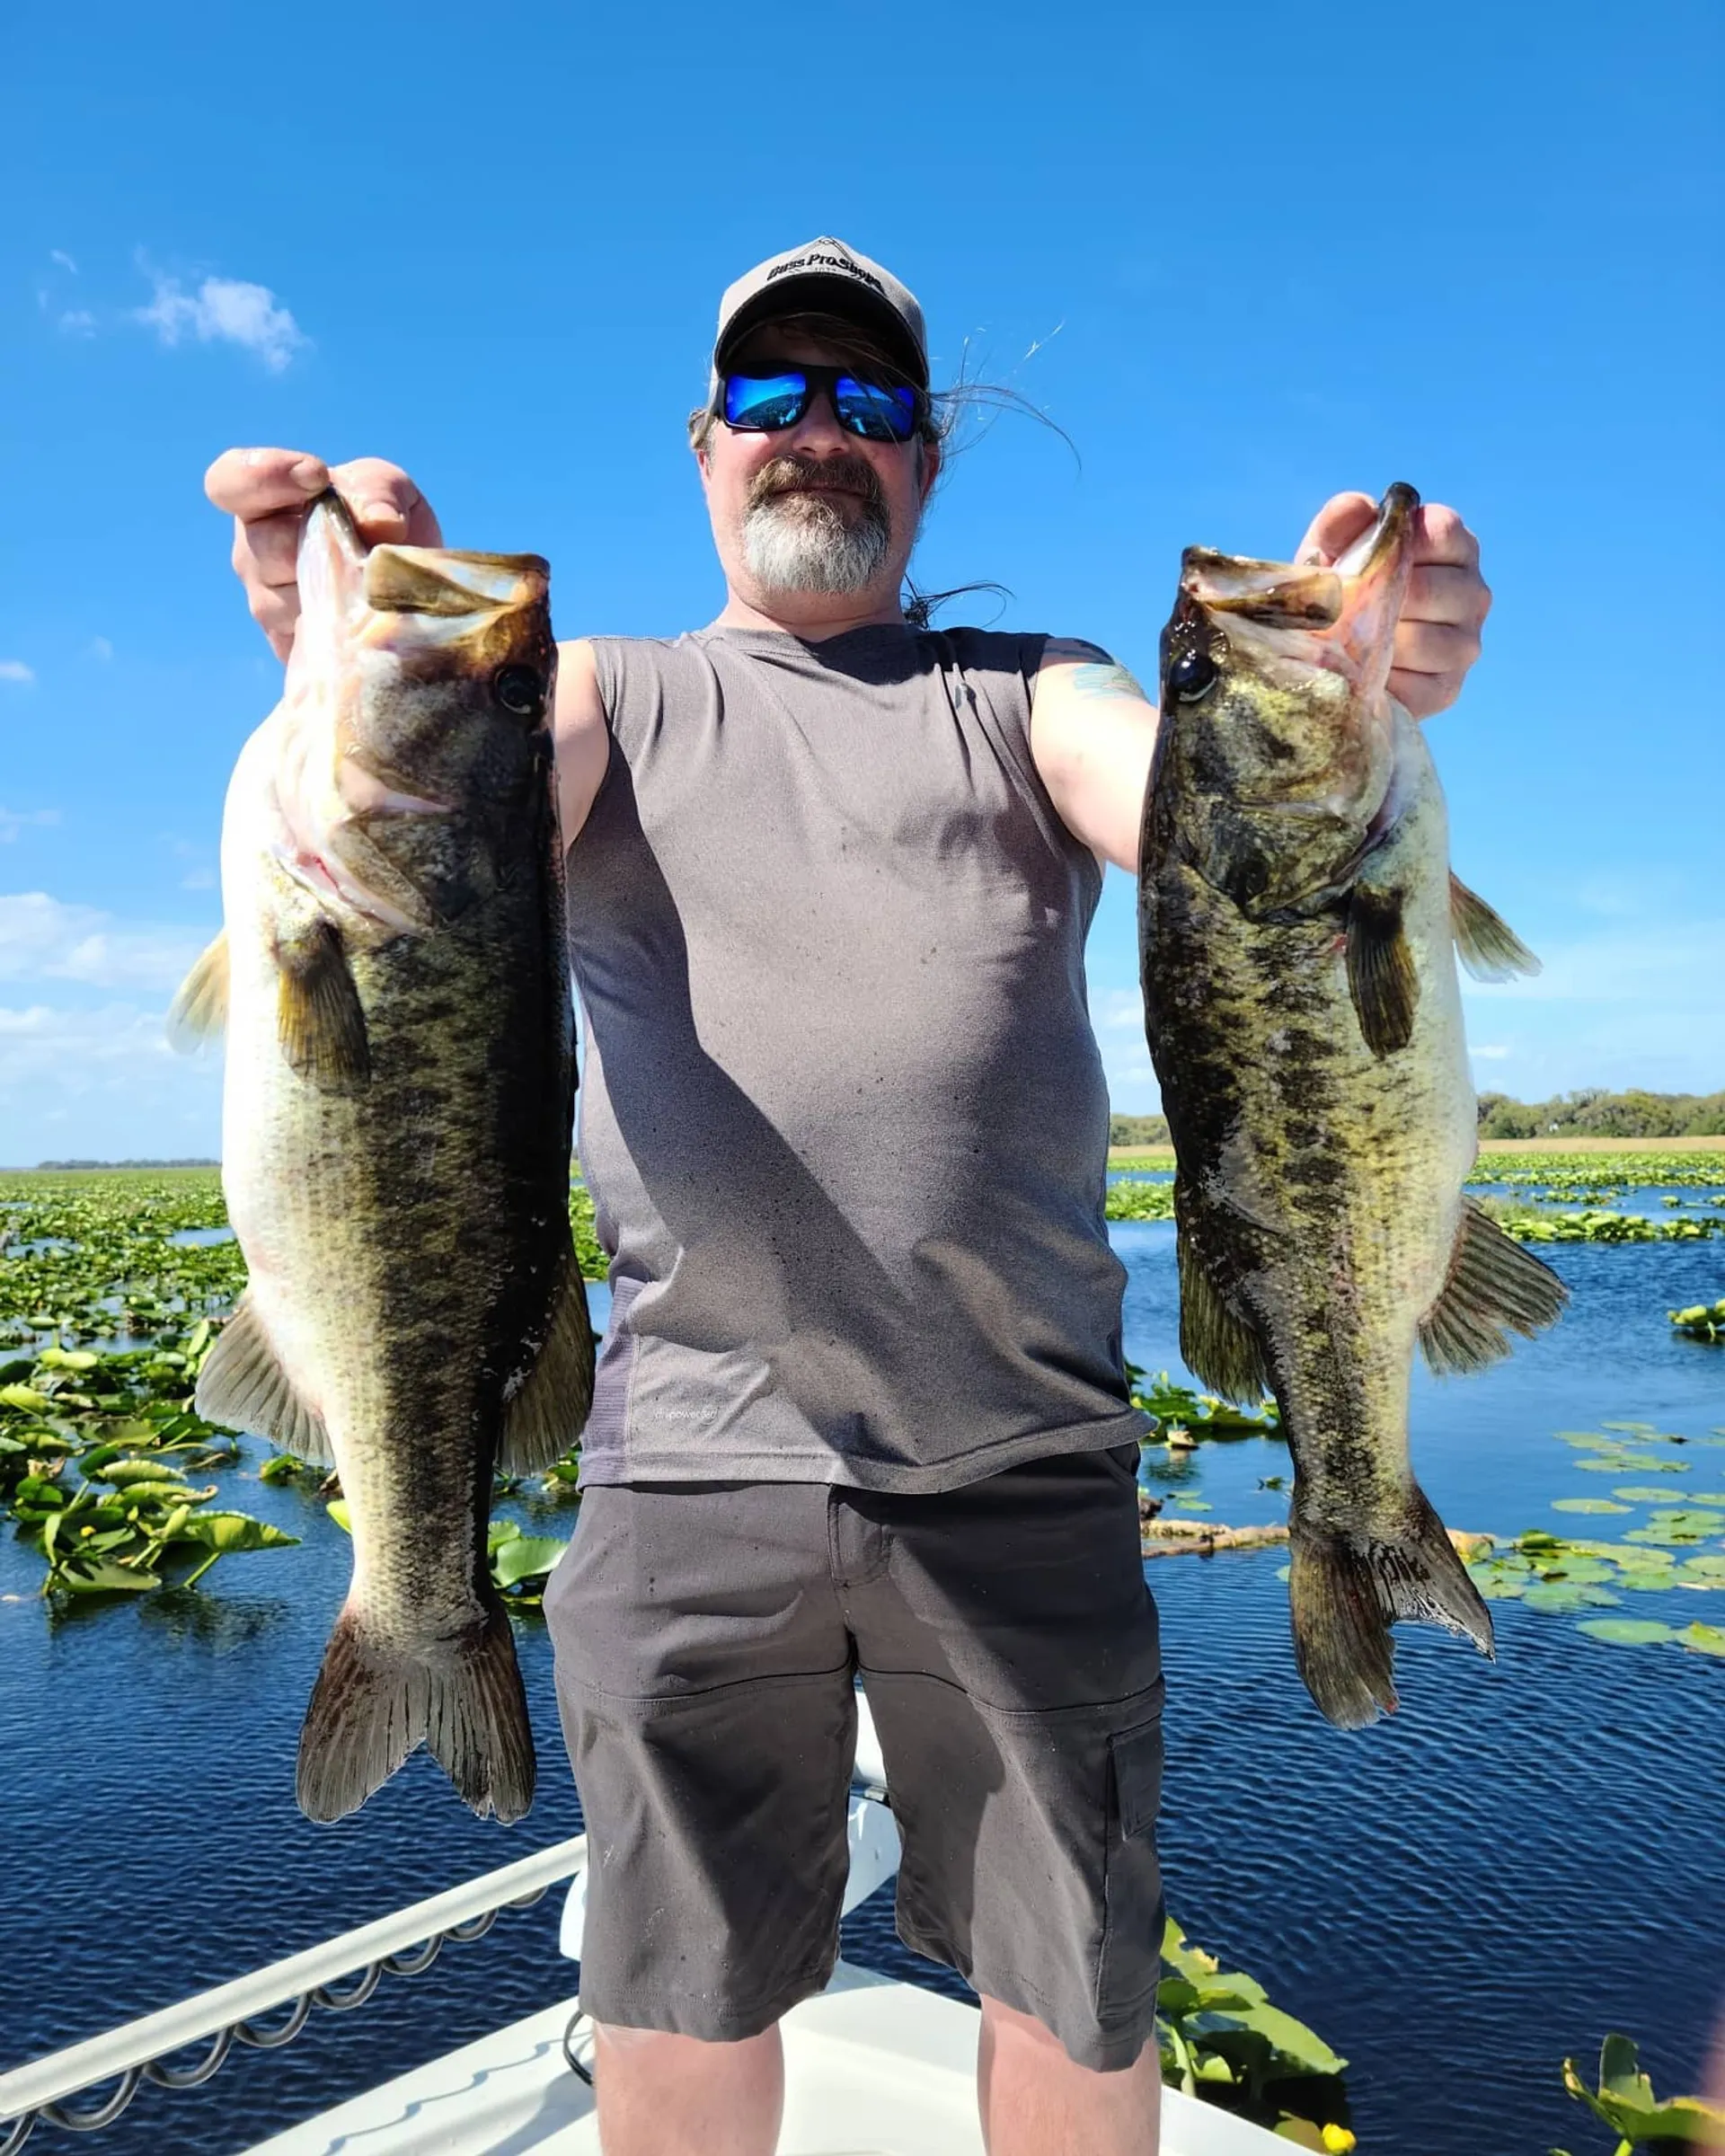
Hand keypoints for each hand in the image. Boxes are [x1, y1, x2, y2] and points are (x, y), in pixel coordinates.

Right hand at [203, 449, 442, 660]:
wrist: (409, 589)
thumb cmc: (386, 524)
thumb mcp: (390, 490)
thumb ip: (378, 489)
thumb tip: (380, 523)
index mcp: (262, 500)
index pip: (228, 482)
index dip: (263, 475)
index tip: (316, 476)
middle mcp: (252, 553)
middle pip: (265, 547)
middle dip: (319, 544)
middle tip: (362, 546)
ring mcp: (266, 606)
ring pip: (285, 599)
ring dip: (334, 591)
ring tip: (367, 584)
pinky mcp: (289, 651)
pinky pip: (307, 640)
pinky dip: (341, 628)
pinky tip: (361, 618)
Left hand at [1294, 493, 1489, 718]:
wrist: (1328, 653)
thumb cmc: (1338, 589)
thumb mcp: (1330, 551)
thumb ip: (1342, 523)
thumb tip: (1361, 505)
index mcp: (1455, 548)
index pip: (1441, 532)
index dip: (1396, 544)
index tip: (1361, 559)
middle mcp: (1473, 593)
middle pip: (1431, 589)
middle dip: (1379, 601)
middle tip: (1344, 610)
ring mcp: (1466, 644)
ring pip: (1425, 642)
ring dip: (1379, 645)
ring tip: (1350, 643)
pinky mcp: (1448, 689)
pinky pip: (1417, 687)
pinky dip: (1383, 683)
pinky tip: (1362, 676)